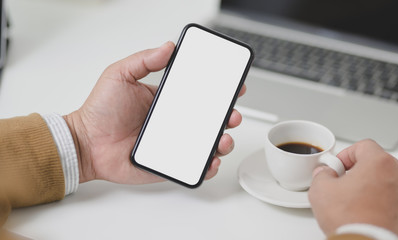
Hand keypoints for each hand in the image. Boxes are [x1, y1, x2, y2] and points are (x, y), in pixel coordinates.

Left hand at [64, 41, 245, 183]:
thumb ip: (143, 60)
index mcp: (166, 101)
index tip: (233, 85)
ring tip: (223, 139)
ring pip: (207, 143)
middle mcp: (173, 122)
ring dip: (222, 141)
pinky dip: (207, 166)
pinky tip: (210, 160)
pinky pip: (193, 167)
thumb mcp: (119, 75)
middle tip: (231, 115)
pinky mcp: (168, 164)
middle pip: (209, 120)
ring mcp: (173, 143)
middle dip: (228, 117)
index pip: (199, 94)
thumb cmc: (99, 111)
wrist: (86, 144)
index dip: (218, 90)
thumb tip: (168, 47)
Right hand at [308, 139, 397, 239]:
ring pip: (386, 182)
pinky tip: (364, 214)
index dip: (346, 155)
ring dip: (370, 187)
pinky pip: (393, 200)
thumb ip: (322, 174)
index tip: (337, 166)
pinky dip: (380, 203)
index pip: (363, 146)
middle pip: (377, 163)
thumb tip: (324, 174)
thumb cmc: (352, 220)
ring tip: (352, 202)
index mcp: (380, 162)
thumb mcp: (321, 190)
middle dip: (358, 171)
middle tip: (342, 183)